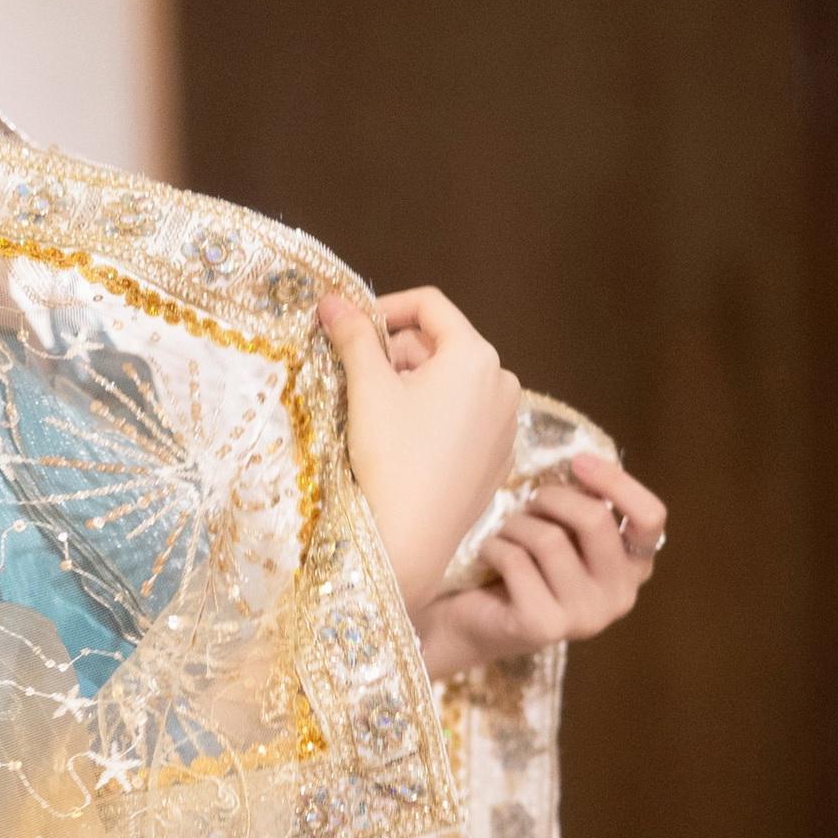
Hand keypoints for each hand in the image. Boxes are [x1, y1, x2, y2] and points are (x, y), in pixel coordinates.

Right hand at [318, 286, 520, 615]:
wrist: (412, 539)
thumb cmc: (391, 455)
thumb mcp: (367, 388)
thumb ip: (353, 335)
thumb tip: (331, 299)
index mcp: (476, 355)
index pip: (430, 305)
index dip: (385, 308)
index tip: (352, 329)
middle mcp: (503, 381)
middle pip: (442, 345)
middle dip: (398, 355)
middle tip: (359, 381)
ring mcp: (506, 422)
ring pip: (454, 383)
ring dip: (415, 386)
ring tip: (381, 417)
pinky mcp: (499, 457)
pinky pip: (466, 419)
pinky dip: (436, 418)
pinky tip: (408, 446)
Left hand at [414, 452, 668, 678]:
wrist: (475, 623)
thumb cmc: (525, 567)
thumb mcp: (564, 531)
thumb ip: (583, 506)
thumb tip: (579, 462)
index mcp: (634, 568)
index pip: (650, 517)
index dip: (616, 482)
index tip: (577, 462)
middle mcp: (619, 597)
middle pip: (594, 520)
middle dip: (552, 498)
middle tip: (529, 503)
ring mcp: (585, 618)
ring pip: (549, 539)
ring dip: (516, 524)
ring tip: (504, 533)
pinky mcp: (544, 626)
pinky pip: (517, 561)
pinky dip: (494, 547)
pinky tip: (488, 554)